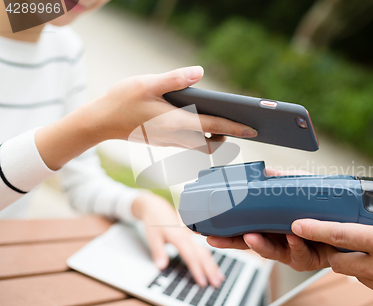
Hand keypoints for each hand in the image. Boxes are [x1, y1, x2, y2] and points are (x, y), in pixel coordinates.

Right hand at [36, 66, 256, 169]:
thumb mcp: (146, 84)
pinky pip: (190, 142)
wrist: (99, 122)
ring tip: (227, 122)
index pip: (214, 126)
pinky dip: (202, 135)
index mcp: (177, 122)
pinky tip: (202, 121)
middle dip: (229, 137)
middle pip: (212, 143)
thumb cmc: (121, 101)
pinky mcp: (164, 139)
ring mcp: (170, 141)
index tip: (253, 129)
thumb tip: (199, 73)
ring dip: (216, 136)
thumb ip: (174, 79)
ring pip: (201, 145)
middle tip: (243, 126)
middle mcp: (177, 136)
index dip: (236, 128)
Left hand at [133, 193, 224, 287]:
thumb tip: (161, 266)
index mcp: (179, 237)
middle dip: (210, 270)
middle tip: (217, 283)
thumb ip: (158, 251)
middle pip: (202, 255)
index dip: (197, 270)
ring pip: (205, 252)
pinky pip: (203, 248)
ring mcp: (191, 236)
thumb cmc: (154, 220)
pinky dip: (209, 258)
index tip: (203, 283)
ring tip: (220, 277)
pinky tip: (213, 265)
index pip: (191, 257)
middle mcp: (188, 237)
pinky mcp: (191, 236)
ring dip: (212, 265)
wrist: (156, 206)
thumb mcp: (152, 236)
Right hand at [207, 167, 328, 271]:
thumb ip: (280, 181)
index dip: (225, 232)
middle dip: (231, 243)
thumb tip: (263, 171)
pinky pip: (300, 253)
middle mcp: (278, 240)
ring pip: (271, 252)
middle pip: (249, 244)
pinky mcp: (308, 259)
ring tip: (251, 236)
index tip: (207, 231)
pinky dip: (295, 244)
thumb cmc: (323, 208)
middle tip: (215, 239)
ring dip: (260, 245)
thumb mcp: (300, 188)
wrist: (349, 222)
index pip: (243, 229)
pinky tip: (292, 235)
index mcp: (271, 226)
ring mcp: (291, 251)